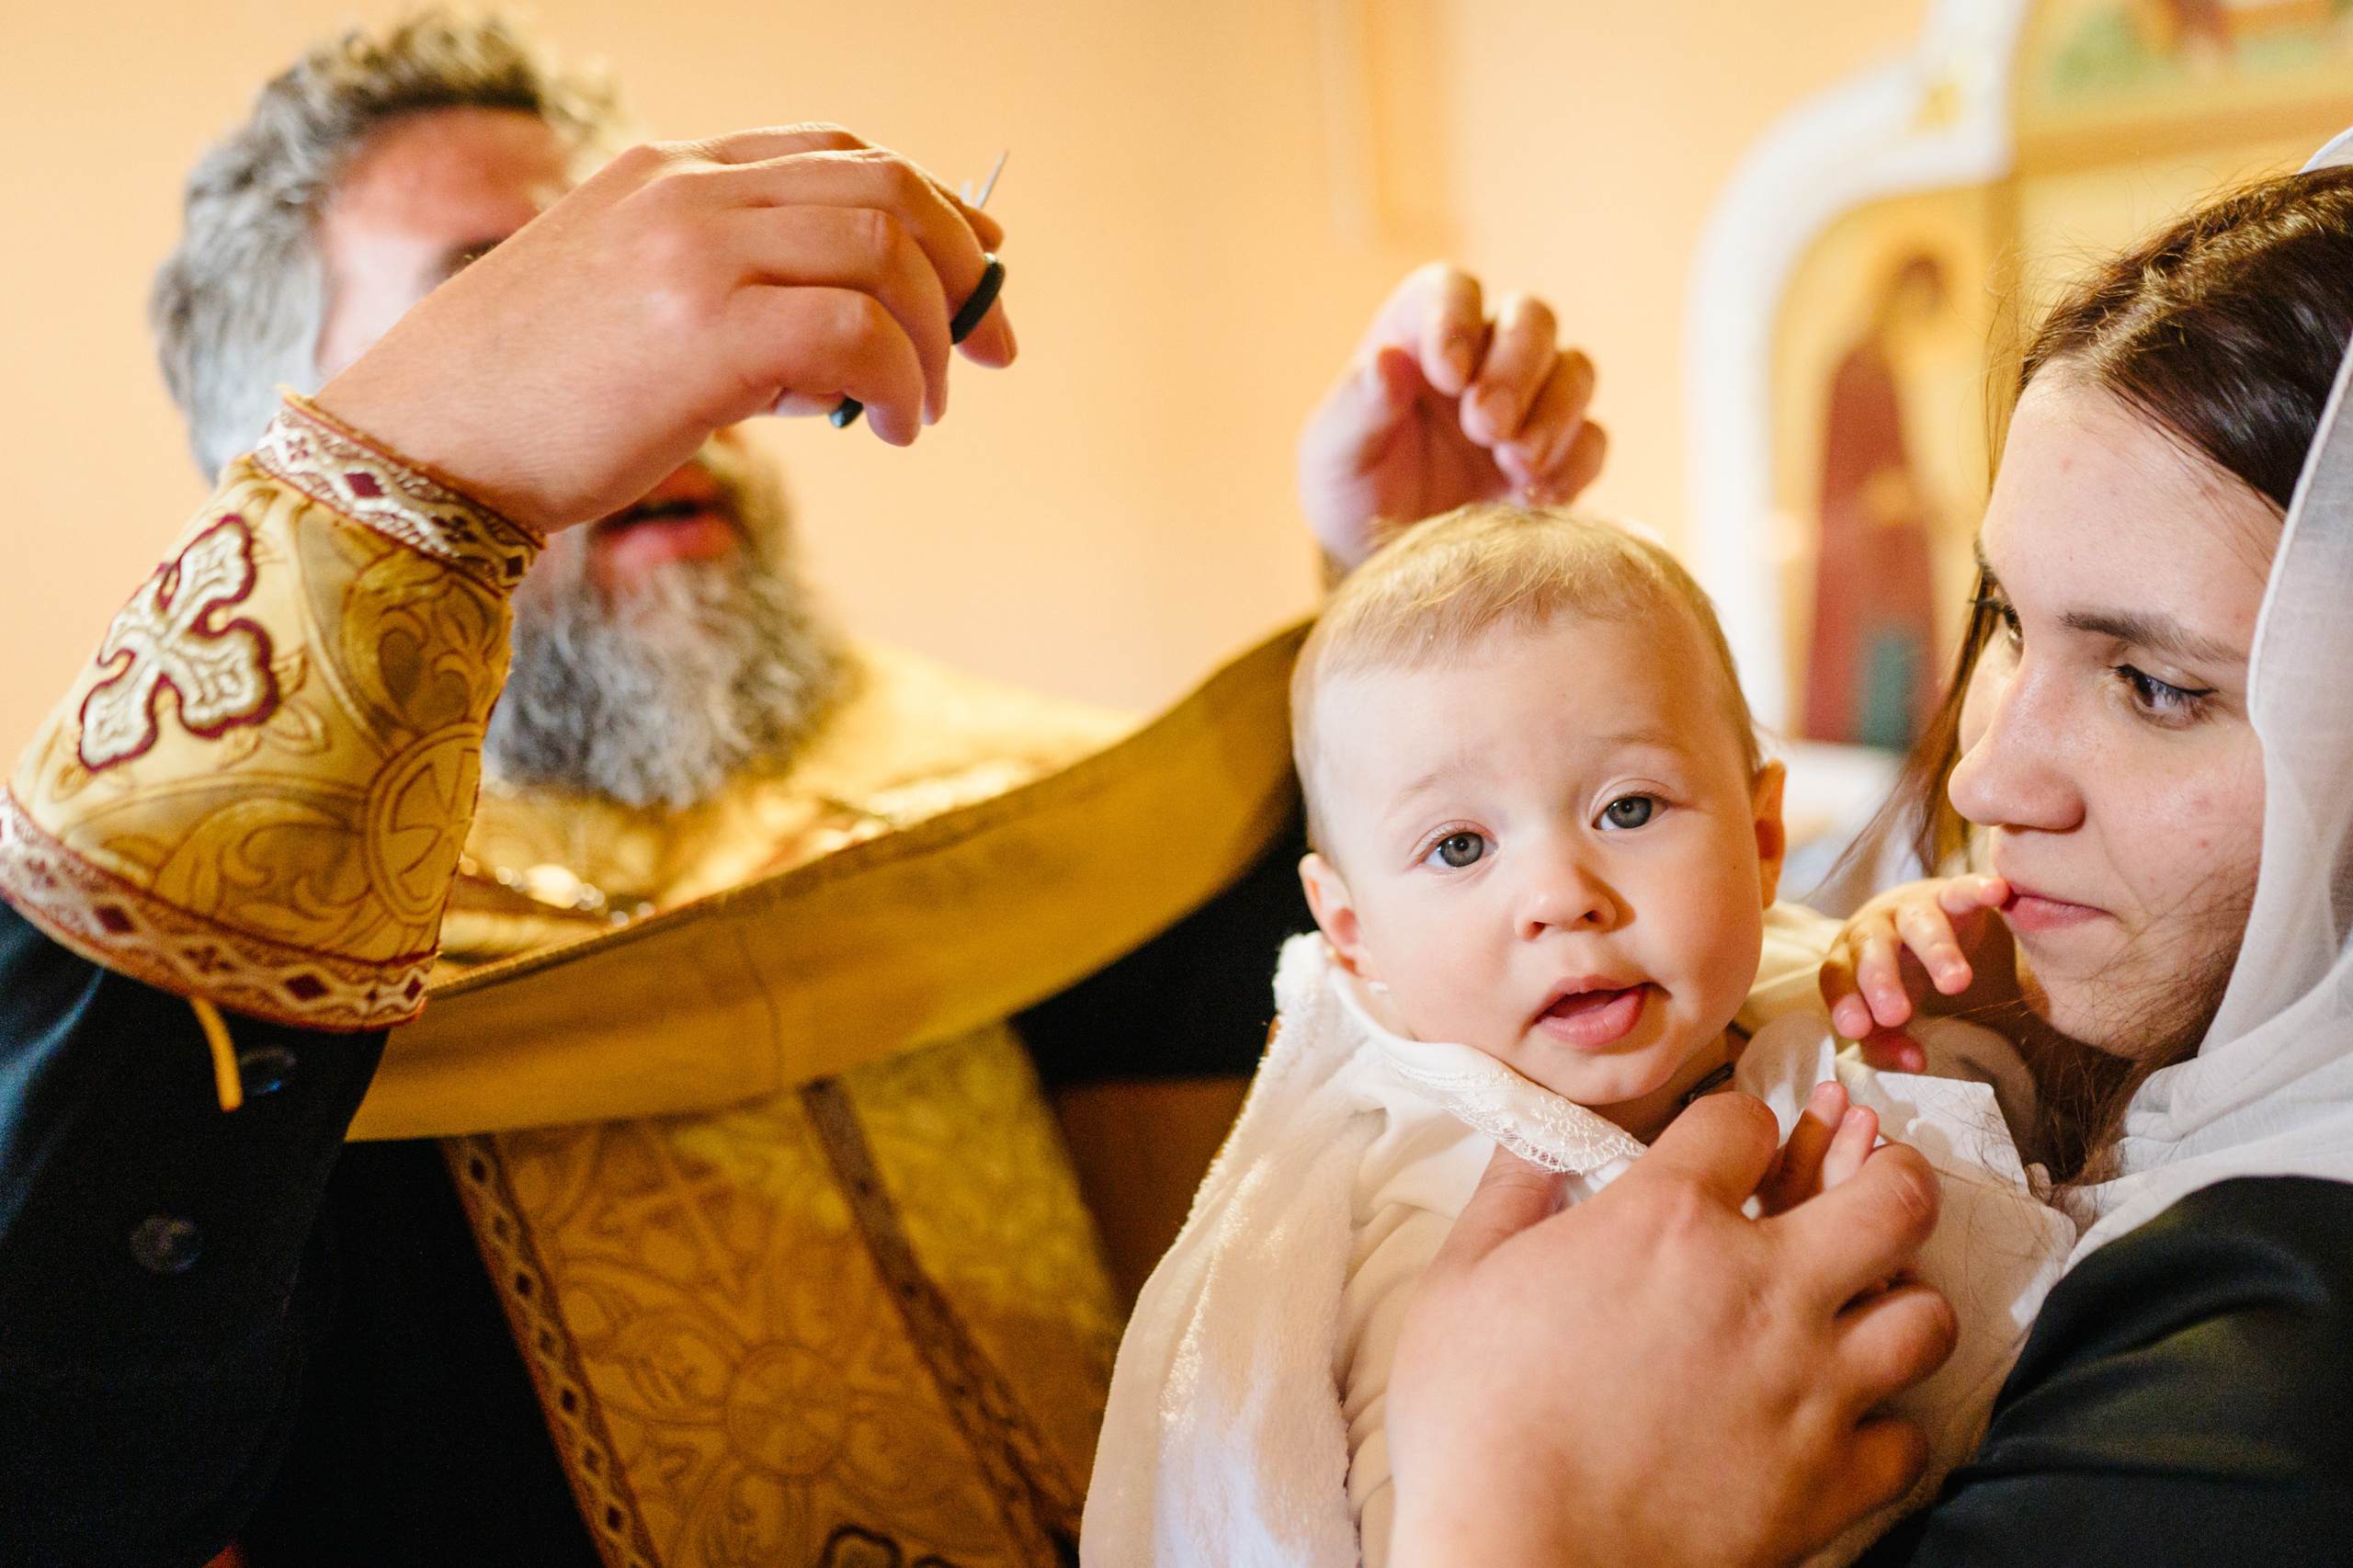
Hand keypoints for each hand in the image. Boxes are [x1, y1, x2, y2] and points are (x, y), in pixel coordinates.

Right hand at [315, 125, 1011, 533]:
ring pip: (885, 250)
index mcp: (667, 172)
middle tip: (991, 348)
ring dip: (931, 338)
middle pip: (885, 188)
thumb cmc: (521, 406)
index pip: (837, 153)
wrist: (416, 452)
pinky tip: (891, 429)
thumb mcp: (627, 312)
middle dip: (961, 267)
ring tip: (916, 412)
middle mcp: (687, 190)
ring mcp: (693, 251)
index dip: (932, 205)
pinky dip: (901, 383)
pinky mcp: (704, 331)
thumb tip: (853, 351)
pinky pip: (858, 334)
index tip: (978, 270)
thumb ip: (729, 297)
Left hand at [1298, 263, 1606, 569]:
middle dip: (1517, 368)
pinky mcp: (1559, 456)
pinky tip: (1537, 496)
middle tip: (1486, 425)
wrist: (1385, 563)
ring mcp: (1529, 403)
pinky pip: (1592, 440)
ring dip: (1554, 413)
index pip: (1453, 290)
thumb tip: (1388, 360)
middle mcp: (1483, 356)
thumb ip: (1356, 406)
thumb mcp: (1332, 455)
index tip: (1448, 375)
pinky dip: (1574, 463)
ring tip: (1515, 462)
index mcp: (1421, 336)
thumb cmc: (1351, 492)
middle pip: (1531, 319)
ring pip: (1574, 371)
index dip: (1457, 320)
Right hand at [1385, 1094, 1954, 1567]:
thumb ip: (1511, 1195)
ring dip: (1901, 1303)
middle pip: (1896, 1197)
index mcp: (1666, 1221)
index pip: (1745, 1119)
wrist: (1517, 1560)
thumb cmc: (1473, 1422)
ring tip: (1866, 1308)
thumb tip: (1529, 1143)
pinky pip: (1908, 1438)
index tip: (1723, 1149)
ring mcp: (1808, 1386)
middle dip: (1893, 1178)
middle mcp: (1760, 1287)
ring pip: (1928, 1316)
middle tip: (1871, 1187)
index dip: (1736, 1124)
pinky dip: (1884, 1426)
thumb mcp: (1463, 1280)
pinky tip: (1843, 1421)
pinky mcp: (1827, 1480)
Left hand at [1821, 875, 2015, 1072]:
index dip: (1845, 1002)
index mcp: (1847, 957)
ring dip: (1937, 951)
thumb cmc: (1894, 973)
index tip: (1857, 1029)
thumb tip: (1915, 1064)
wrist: (1915, 914)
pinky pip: (1962, 891)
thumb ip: (1887, 1041)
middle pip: (1872, 948)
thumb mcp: (1882, 1010)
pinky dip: (1978, 889)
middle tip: (1897, 1014)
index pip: (1837, 978)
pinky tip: (1997, 891)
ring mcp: (1910, 909)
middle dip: (1881, 979)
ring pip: (1920, 924)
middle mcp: (1874, 928)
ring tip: (1955, 982)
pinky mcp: (1949, 895)